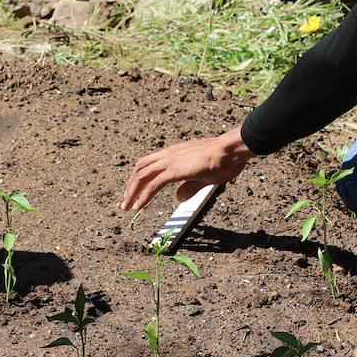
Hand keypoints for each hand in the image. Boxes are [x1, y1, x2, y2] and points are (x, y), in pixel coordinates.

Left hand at [122, 127, 255, 212]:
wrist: (230, 150)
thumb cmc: (224, 161)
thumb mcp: (204, 178)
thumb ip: (189, 187)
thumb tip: (177, 197)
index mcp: (175, 153)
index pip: (150, 163)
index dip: (140, 177)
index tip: (135, 190)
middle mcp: (169, 154)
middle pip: (141, 168)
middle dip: (131, 184)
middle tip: (125, 200)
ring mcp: (170, 160)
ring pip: (142, 175)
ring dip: (132, 191)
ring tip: (127, 206)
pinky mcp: (175, 169)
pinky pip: (153, 184)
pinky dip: (143, 196)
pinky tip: (139, 206)